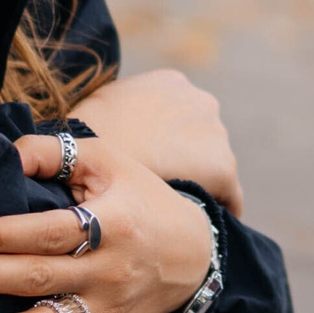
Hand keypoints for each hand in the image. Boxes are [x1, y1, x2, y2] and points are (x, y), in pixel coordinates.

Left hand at [0, 135, 217, 312]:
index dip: (1, 233)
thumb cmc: (139, 199)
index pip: (47, 231)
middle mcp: (108, 271)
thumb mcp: (107, 162)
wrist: (194, 255)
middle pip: (38, 278)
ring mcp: (106, 310)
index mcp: (110, 224)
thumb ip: (53, 152)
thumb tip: (2, 153)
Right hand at [69, 69, 241, 215]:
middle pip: (199, 138)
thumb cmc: (85, 140)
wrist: (94, 162)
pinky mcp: (223, 167)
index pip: (177, 116)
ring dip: (198, 184)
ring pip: (213, 166)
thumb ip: (115, 116)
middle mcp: (200, 102)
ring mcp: (215, 133)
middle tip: (161, 188)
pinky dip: (216, 208)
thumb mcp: (96, 113)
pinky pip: (228, 194)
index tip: (156, 164)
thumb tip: (107, 128)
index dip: (166, 143)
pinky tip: (199, 229)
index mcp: (170, 83)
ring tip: (175, 212)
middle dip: (184, 161)